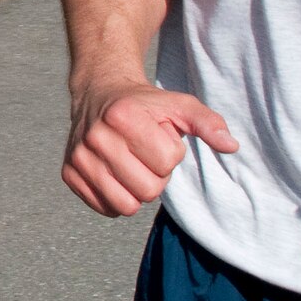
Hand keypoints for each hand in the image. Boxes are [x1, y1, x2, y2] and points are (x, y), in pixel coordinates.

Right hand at [64, 81, 238, 216]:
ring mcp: (78, 156)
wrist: (99, 93)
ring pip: (125, 205)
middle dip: (155, 176)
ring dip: (136, 190)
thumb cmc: (145, 104)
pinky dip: (116, 198)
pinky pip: (105, 208)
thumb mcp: (179, 105)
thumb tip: (232, 145)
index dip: (171, 153)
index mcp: (123, 116)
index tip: (159, 136)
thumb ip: (207, 123)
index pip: (166, 162)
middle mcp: (95, 136)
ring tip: (132, 165)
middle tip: (146, 154)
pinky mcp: (69, 173)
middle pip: (147, 190)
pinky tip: (116, 173)